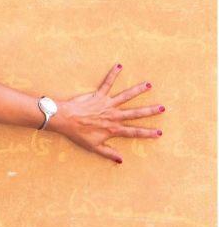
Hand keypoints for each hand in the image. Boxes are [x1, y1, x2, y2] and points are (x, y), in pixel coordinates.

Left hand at [50, 63, 164, 163]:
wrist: (64, 120)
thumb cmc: (77, 134)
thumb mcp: (93, 147)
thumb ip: (108, 153)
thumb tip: (121, 160)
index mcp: (113, 129)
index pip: (133, 132)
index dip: (147, 133)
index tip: (159, 133)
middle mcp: (113, 115)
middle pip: (135, 113)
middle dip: (149, 111)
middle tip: (162, 108)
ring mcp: (106, 104)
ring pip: (125, 96)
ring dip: (137, 90)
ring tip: (148, 84)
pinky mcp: (98, 95)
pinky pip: (107, 83)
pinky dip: (113, 74)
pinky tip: (119, 65)